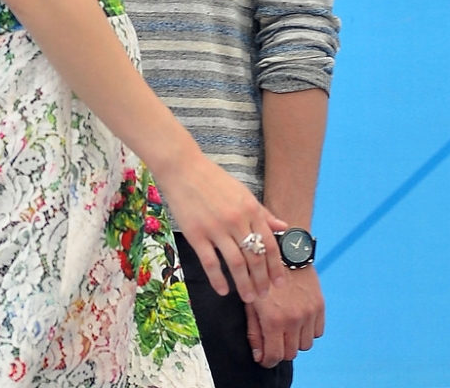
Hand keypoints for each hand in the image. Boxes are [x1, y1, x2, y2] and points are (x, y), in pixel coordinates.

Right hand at [160, 153, 286, 304]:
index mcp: (250, 209)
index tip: (279, 283)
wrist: (182, 168)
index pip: (269, 244)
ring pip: (236, 264)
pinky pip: (210, 263)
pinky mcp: (196, 234)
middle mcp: (236, 220)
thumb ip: (262, 212)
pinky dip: (218, 280)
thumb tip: (283, 227)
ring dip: (245, 284)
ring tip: (249, 298)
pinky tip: (223, 291)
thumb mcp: (242, 192)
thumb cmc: (213, 179)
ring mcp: (216, 228)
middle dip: (262, 280)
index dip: (276, 267)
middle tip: (264, 296)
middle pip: (255, 257)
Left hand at [245, 264, 324, 366]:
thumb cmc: (261, 273)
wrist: (284, 249)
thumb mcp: (251, 300)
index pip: (274, 356)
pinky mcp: (319, 306)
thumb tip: (258, 355)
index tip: (264, 357)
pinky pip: (317, 332)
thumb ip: (254, 330)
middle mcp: (293, 319)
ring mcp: (308, 313)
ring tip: (286, 326)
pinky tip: (299, 319)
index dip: (267, 360)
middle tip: (273, 338)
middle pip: (290, 353)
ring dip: (295, 340)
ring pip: (305, 345)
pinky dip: (309, 330)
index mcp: (273, 319)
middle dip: (280, 349)